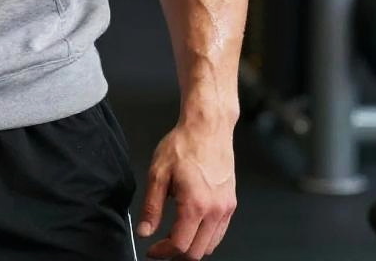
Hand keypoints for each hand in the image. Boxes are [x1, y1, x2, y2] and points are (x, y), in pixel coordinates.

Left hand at [136, 121, 236, 258]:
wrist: (207, 128)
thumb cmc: (184, 144)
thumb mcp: (158, 173)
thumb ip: (151, 206)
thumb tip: (145, 231)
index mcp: (195, 204)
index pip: (179, 244)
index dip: (162, 253)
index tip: (151, 251)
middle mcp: (214, 210)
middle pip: (197, 252)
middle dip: (176, 255)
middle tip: (161, 249)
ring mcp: (225, 208)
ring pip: (210, 246)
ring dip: (191, 248)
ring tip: (173, 239)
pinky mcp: (230, 204)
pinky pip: (219, 233)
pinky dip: (205, 238)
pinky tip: (191, 228)